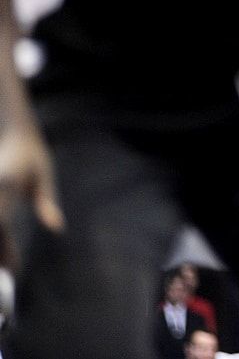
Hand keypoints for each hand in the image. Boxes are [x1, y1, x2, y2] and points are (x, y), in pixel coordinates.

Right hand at [0, 123, 63, 268]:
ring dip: (0, 251)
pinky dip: (0, 242)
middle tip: (11, 278)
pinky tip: (10, 256)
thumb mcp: (44, 175)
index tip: (12, 271)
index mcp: (4, 186)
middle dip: (0, 256)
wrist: (14, 135)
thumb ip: (47, 202)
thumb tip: (57, 228)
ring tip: (12, 270)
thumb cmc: (33, 155)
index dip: (3, 250)